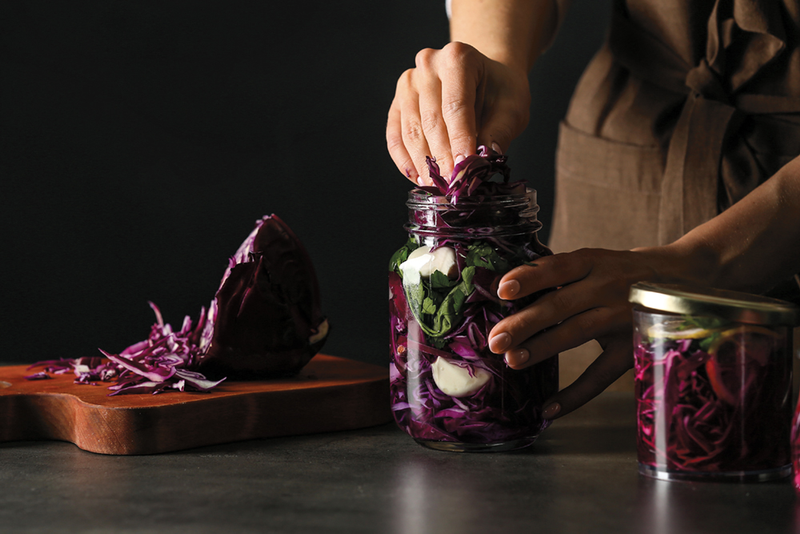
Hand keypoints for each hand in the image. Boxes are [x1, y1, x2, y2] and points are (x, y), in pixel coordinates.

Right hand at [386, 41, 531, 184]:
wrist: (484, 79)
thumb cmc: (499, 91)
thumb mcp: (512, 108)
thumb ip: (499, 133)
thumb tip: (483, 162)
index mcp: (458, 57)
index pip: (456, 106)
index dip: (459, 140)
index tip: (463, 168)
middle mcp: (428, 64)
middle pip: (431, 120)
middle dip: (442, 157)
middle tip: (452, 185)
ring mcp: (408, 82)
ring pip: (411, 130)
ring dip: (424, 162)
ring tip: (437, 185)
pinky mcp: (397, 102)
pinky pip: (395, 135)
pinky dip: (405, 160)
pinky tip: (418, 177)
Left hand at [487, 247, 683, 418]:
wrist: (681, 277)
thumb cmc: (618, 271)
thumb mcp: (593, 261)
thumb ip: (557, 274)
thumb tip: (505, 290)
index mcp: (594, 261)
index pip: (559, 267)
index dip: (531, 277)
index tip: (502, 290)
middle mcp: (609, 287)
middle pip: (561, 305)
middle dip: (525, 323)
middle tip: (495, 339)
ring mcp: (624, 318)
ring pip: (577, 334)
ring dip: (542, 349)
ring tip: (512, 361)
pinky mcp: (634, 348)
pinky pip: (601, 375)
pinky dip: (574, 394)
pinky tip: (548, 407)